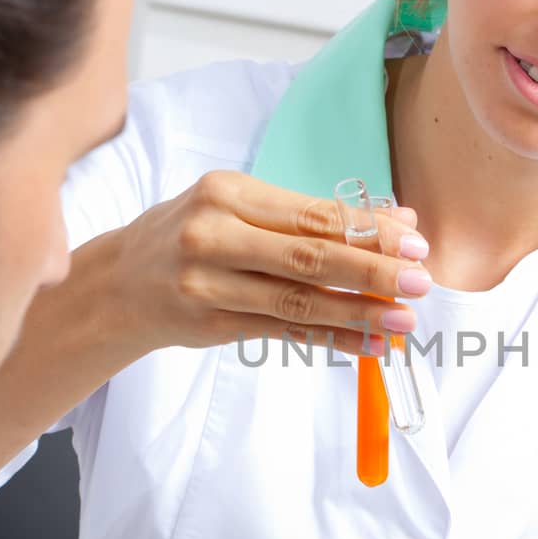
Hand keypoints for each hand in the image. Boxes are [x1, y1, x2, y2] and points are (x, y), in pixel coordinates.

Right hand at [112, 170, 429, 357]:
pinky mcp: (209, 324)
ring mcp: (207, 284)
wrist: (118, 283)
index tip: (415, 242)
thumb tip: (398, 220)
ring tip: (402, 321)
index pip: (313, 213)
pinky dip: (330, 339)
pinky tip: (366, 345)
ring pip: (297, 300)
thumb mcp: (243, 209)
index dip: (369, 230)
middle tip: (419, 282)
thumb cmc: (193, 235)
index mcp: (228, 193)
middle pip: (307, 256)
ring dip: (357, 312)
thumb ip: (314, 215)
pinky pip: (283, 333)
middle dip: (371, 270)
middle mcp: (214, 235)